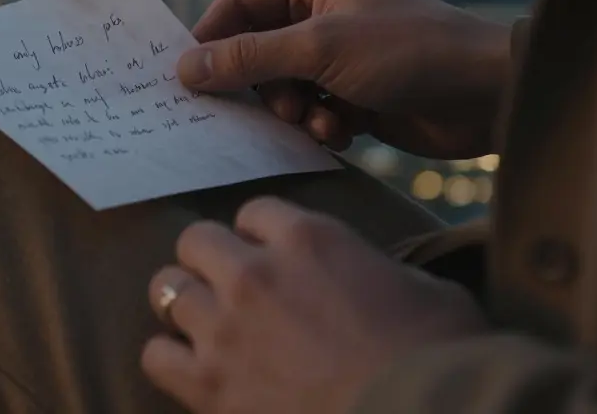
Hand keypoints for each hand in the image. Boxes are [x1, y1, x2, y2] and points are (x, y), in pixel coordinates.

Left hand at [142, 198, 487, 413]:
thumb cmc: (440, 356)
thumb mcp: (426, 290)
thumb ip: (377, 270)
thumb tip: (375, 278)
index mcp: (310, 238)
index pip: (255, 212)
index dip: (260, 234)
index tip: (270, 254)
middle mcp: (255, 272)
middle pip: (197, 241)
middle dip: (211, 260)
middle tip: (229, 287)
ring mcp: (225, 327)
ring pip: (167, 290)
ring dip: (187, 305)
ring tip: (206, 324)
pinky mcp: (208, 384)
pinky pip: (155, 356)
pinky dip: (169, 359)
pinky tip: (192, 369)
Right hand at [176, 0, 511, 158]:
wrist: (487, 96)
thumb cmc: (408, 52)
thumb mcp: (320, 48)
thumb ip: (249, 58)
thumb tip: (186, 67)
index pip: (239, 3)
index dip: (211, 38)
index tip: (188, 77)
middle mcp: (322, 12)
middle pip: (256, 50)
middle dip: (261, 85)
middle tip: (272, 108)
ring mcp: (338, 55)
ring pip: (281, 88)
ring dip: (293, 111)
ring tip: (320, 120)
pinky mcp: (354, 93)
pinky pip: (311, 110)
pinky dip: (319, 124)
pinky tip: (344, 132)